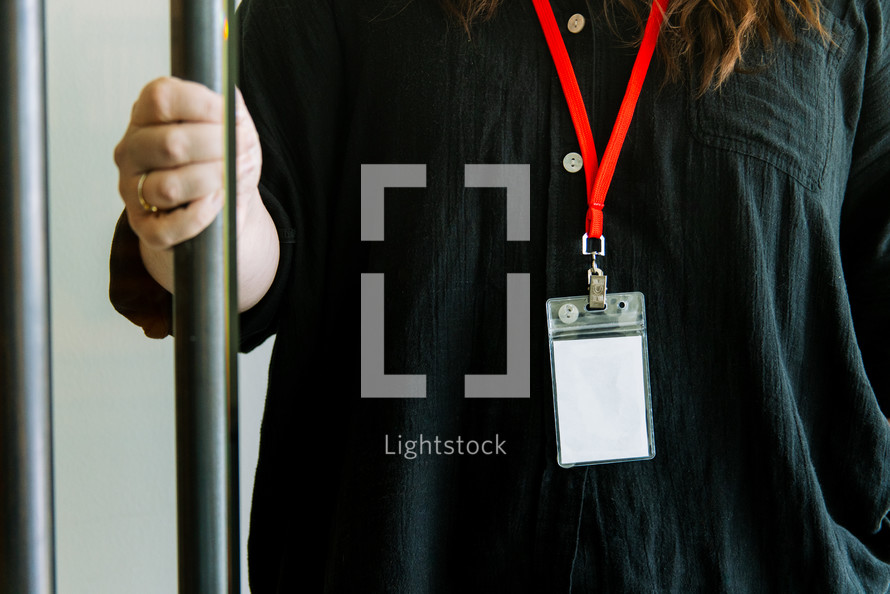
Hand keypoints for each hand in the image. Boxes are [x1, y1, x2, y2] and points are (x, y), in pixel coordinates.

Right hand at [113, 76, 278, 310]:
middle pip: (170, 144)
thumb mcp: (230, 128)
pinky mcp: (144, 227)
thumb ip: (229, 109)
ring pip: (169, 187)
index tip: (230, 115)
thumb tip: (231, 105)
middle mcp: (131, 151)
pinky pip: (168, 227)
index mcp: (146, 117)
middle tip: (243, 148)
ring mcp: (132, 190)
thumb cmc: (221, 161)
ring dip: (213, 181)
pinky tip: (217, 202)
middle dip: (218, 146)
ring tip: (235, 175)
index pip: (160, 98)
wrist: (219, 207)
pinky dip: (200, 216)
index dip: (202, 104)